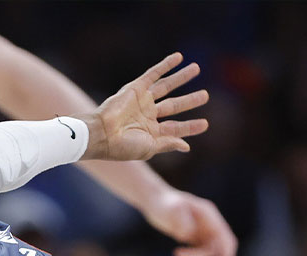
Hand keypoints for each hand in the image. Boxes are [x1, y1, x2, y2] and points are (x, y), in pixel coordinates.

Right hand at [87, 52, 207, 162]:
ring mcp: (142, 100)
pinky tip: (178, 57)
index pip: (175, 127)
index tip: (205, 124)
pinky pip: (153, 74)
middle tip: (205, 96)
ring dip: (181, 77)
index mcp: (151, 131)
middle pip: (174, 105)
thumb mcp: (149, 147)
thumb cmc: (123, 146)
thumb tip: (186, 146)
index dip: (190, 126)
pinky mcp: (135, 88)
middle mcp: (147, 115)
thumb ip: (168, 143)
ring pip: (167, 86)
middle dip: (190, 101)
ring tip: (196, 68)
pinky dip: (165, 65)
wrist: (101, 134)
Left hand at [141, 189, 237, 255]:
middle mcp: (210, 222)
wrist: (152, 200)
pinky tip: (178, 253)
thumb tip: (188, 234)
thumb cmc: (161, 203)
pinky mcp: (194, 235)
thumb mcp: (170, 208)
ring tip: (177, 253)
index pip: (226, 238)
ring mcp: (203, 229)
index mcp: (209, 215)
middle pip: (220, 247)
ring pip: (209, 251)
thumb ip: (180, 218)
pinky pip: (200, 250)